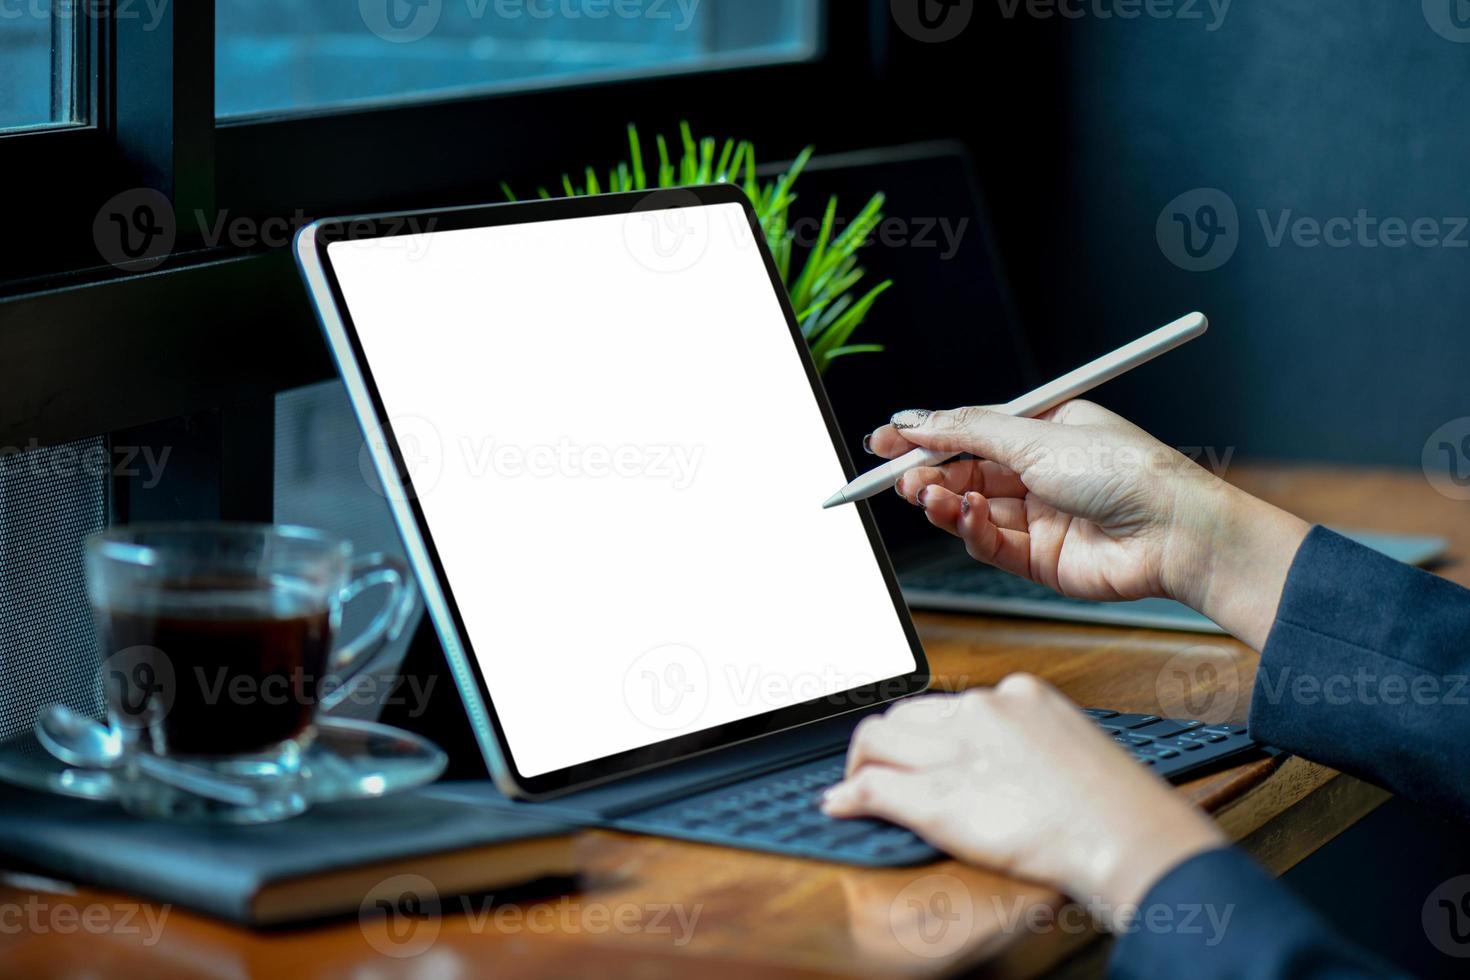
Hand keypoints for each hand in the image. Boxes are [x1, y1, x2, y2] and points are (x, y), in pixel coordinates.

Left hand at [822, 676, 1227, 929]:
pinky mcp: (937, 795)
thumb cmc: (1114, 808)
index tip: (918, 751)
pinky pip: (874, 787)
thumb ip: (1028, 741)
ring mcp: (956, 750)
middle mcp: (981, 710)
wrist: (1125, 836)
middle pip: (905, 715)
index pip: (948, 704)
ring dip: (861, 763)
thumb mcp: (1070, 748)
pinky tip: (841, 804)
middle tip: (877, 772)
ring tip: (858, 786)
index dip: (924, 732)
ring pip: (878, 739)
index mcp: (1018, 694)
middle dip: (886, 743)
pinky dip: (850, 795)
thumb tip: (992, 762)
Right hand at [869, 401, 1308, 647]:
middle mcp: (1040, 474)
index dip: (927, 436)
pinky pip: (989, 543)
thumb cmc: (1125, 471)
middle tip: (897, 474)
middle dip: (928, 472)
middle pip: (964, 473)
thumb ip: (968, 430)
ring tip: (926, 495)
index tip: (885, 440)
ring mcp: (1039, 518)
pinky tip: (964, 516)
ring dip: (943, 502)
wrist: (1174, 531)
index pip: (971, 431)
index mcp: (1045, 432)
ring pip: (971, 510)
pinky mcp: (1039, 560)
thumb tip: (916, 419)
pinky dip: (969, 530)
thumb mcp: (1036, 435)